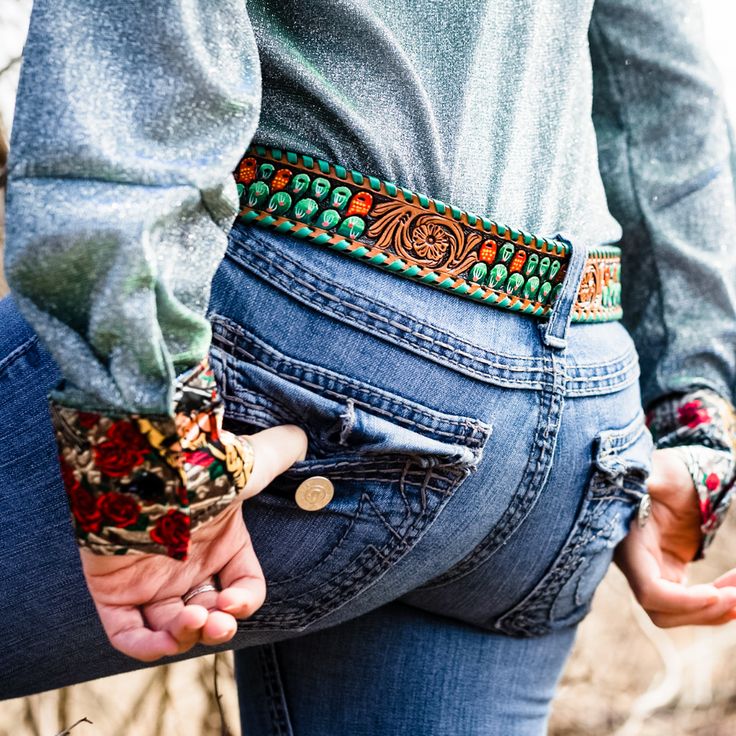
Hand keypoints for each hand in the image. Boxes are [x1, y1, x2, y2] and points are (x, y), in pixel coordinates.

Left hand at [81, 424, 306, 660]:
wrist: (142, 468)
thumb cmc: (198, 470)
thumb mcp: (247, 464)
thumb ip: (277, 453)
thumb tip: (301, 437)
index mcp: (220, 543)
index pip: (244, 587)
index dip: (246, 601)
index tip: (234, 601)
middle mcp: (187, 565)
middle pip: (209, 615)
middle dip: (218, 627)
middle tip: (215, 622)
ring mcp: (149, 580)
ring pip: (171, 629)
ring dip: (187, 637)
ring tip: (191, 621)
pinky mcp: (112, 591)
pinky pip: (126, 634)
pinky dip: (145, 647)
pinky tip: (165, 640)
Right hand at [615, 448, 735, 626]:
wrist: (663, 476)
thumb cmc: (659, 471)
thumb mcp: (659, 473)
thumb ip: (656, 478)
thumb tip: (654, 482)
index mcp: (629, 543)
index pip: (648, 589)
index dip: (680, 601)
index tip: (715, 593)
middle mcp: (636, 565)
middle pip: (663, 611)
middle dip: (702, 610)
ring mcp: (653, 572)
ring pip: (678, 613)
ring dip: (714, 609)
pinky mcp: (670, 573)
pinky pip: (690, 602)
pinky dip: (715, 604)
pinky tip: (735, 591)